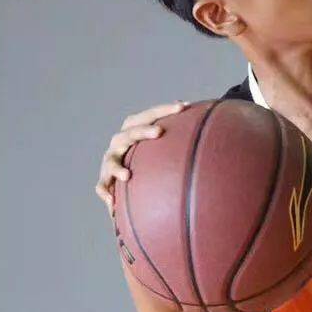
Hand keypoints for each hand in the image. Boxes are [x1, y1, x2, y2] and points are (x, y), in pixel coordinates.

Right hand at [95, 102, 185, 217]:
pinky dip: (105, 193)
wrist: (122, 173)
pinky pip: (101, 187)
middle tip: (160, 132)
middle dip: (143, 131)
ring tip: (127, 176)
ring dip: (117, 168)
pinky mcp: (105, 179)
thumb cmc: (149, 156)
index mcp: (134, 128)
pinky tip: (113, 204)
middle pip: (129, 133)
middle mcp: (120, 142)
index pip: (149, 114)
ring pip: (110, 161)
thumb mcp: (161, 144)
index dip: (164, 110)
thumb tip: (210, 118)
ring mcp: (110, 160)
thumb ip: (180, 134)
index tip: (183, 107)